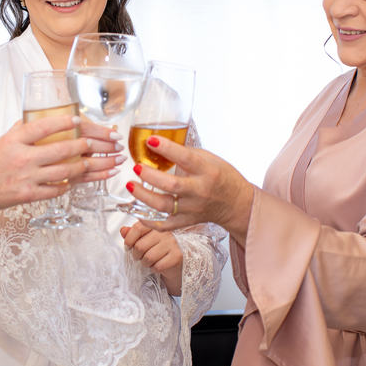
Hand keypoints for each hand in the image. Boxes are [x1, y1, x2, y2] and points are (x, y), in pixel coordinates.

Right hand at [0, 114, 121, 210]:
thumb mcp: (2, 140)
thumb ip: (24, 130)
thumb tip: (47, 118)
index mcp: (14, 140)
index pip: (44, 126)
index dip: (64, 122)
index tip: (79, 120)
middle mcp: (21, 158)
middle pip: (62, 150)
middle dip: (87, 146)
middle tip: (102, 143)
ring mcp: (26, 178)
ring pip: (64, 171)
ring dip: (87, 167)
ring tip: (100, 164)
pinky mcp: (28, 196)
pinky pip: (55, 189)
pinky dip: (68, 185)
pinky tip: (79, 181)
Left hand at [120, 223, 182, 295]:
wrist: (176, 263)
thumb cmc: (159, 250)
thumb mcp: (145, 240)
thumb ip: (133, 234)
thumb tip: (122, 230)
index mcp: (157, 225)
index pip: (138, 227)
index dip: (129, 239)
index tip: (128, 247)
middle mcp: (166, 233)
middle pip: (140, 245)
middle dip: (136, 255)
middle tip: (139, 257)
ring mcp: (173, 244)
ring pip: (148, 257)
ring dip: (145, 263)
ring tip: (148, 262)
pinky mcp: (177, 257)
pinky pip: (158, 266)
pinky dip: (154, 269)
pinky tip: (157, 266)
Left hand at [123, 136, 253, 243]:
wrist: (235, 203)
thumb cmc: (222, 177)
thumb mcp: (210, 159)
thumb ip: (187, 153)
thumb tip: (160, 144)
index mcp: (207, 171)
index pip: (186, 158)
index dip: (167, 148)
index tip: (151, 140)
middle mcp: (199, 191)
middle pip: (171, 185)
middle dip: (150, 175)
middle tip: (137, 166)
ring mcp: (192, 209)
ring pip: (164, 206)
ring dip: (143, 196)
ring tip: (131, 184)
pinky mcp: (186, 221)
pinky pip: (163, 224)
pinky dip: (147, 219)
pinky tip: (136, 207)